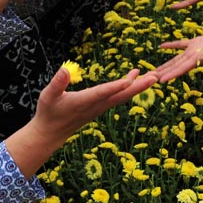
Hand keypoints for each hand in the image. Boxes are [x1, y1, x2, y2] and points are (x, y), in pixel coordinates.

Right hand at [8, 67, 157, 177]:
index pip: (103, 93)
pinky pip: (118, 97)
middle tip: (155, 77)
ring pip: (122, 96)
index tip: (131, 80)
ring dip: (138, 86)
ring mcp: (99, 108)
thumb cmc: (48, 113)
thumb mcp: (48, 96)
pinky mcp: (100, 107)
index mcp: (83, 102)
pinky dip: (129, 88)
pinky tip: (134, 77)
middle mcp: (96, 106)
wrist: (51, 133)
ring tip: (152, 75)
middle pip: (121, 96)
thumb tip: (65, 69)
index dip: (116, 86)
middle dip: (138, 86)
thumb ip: (57, 83)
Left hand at [152, 32, 202, 81]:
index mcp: (197, 58)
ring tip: (153, 71)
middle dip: (163, 73)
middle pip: (175, 66)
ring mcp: (193, 50)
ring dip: (164, 65)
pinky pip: (180, 44)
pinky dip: (171, 45)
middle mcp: (193, 56)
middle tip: (150, 80)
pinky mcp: (195, 43)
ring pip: (175, 58)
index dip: (171, 74)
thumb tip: (198, 58)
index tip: (160, 81)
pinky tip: (161, 46)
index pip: (181, 68)